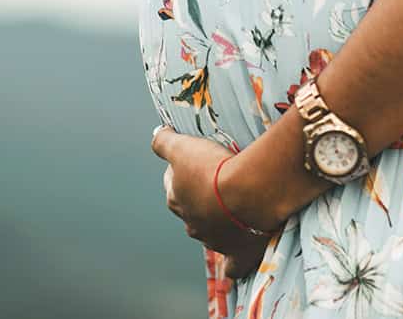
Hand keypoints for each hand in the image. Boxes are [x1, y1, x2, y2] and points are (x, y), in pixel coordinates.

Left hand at [150, 125, 284, 278]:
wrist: (247, 193)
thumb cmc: (213, 169)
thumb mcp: (183, 147)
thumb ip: (164, 142)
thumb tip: (155, 135)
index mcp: (177, 200)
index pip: (173, 186)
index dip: (182, 173)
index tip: (195, 163)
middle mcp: (192, 224)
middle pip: (191, 210)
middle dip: (199, 199)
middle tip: (216, 183)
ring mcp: (214, 240)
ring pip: (210, 234)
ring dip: (218, 222)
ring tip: (233, 208)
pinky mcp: (238, 253)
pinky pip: (233, 266)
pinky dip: (234, 266)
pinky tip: (236, 263)